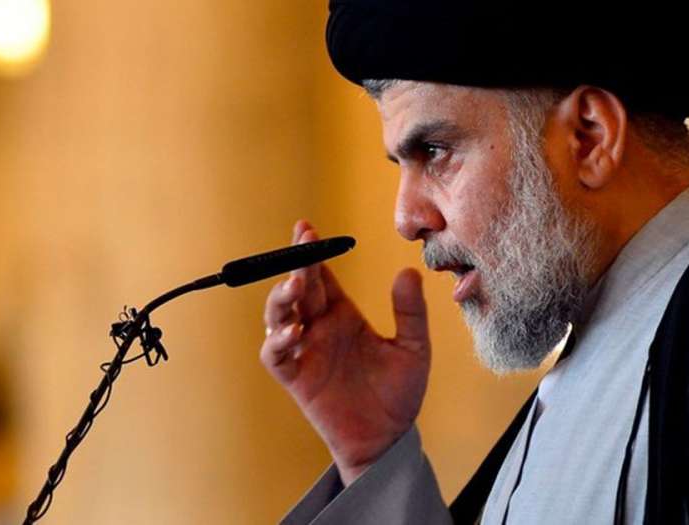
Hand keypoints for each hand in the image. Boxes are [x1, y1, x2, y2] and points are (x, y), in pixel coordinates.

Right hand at [260, 220, 430, 484]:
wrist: (388, 439)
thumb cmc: (399, 395)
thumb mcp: (414, 349)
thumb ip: (411, 313)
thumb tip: (409, 272)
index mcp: (343, 315)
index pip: (321, 276)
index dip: (311, 252)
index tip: (308, 229)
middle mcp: (319, 328)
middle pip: (297, 288)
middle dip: (295, 264)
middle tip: (302, 244)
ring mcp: (305, 352)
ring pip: (277, 316)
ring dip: (281, 298)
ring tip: (295, 286)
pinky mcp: (297, 379)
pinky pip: (275, 355)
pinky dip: (277, 341)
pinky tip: (293, 331)